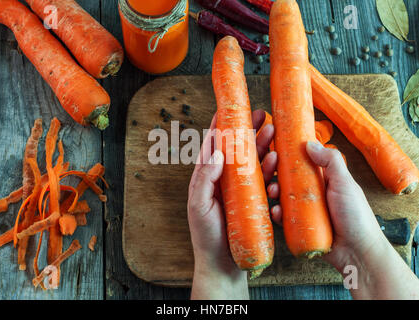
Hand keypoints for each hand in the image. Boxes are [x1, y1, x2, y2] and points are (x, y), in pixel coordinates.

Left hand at [187, 109, 276, 299]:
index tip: (230, 108)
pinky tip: (278, 162)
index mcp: (207, 177)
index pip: (214, 145)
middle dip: (249, 131)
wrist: (223, 263)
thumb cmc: (206, 235)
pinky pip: (265, 180)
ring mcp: (241, 189)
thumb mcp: (199, 206)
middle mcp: (224, 179)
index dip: (221, 126)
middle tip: (262, 116)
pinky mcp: (254, 200)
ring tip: (274, 133)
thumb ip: (204, 179)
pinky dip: (272, 170)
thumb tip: (216, 152)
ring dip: (264, 146)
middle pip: (238, 149)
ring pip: (254, 161)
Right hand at [274, 141, 418, 299]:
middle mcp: (310, 192)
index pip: (300, 162)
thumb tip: (309, 143)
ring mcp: (303, 210)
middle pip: (286, 177)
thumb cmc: (356, 215)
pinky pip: (282, 217)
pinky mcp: (297, 226)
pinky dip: (277, 213)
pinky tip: (276, 211)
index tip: (275, 147)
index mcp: (321, 179)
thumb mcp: (345, 183)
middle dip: (274, 170)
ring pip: (281, 196)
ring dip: (272, 190)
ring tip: (272, 190)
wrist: (357, 251)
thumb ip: (331, 161)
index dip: (287, 154)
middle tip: (269, 165)